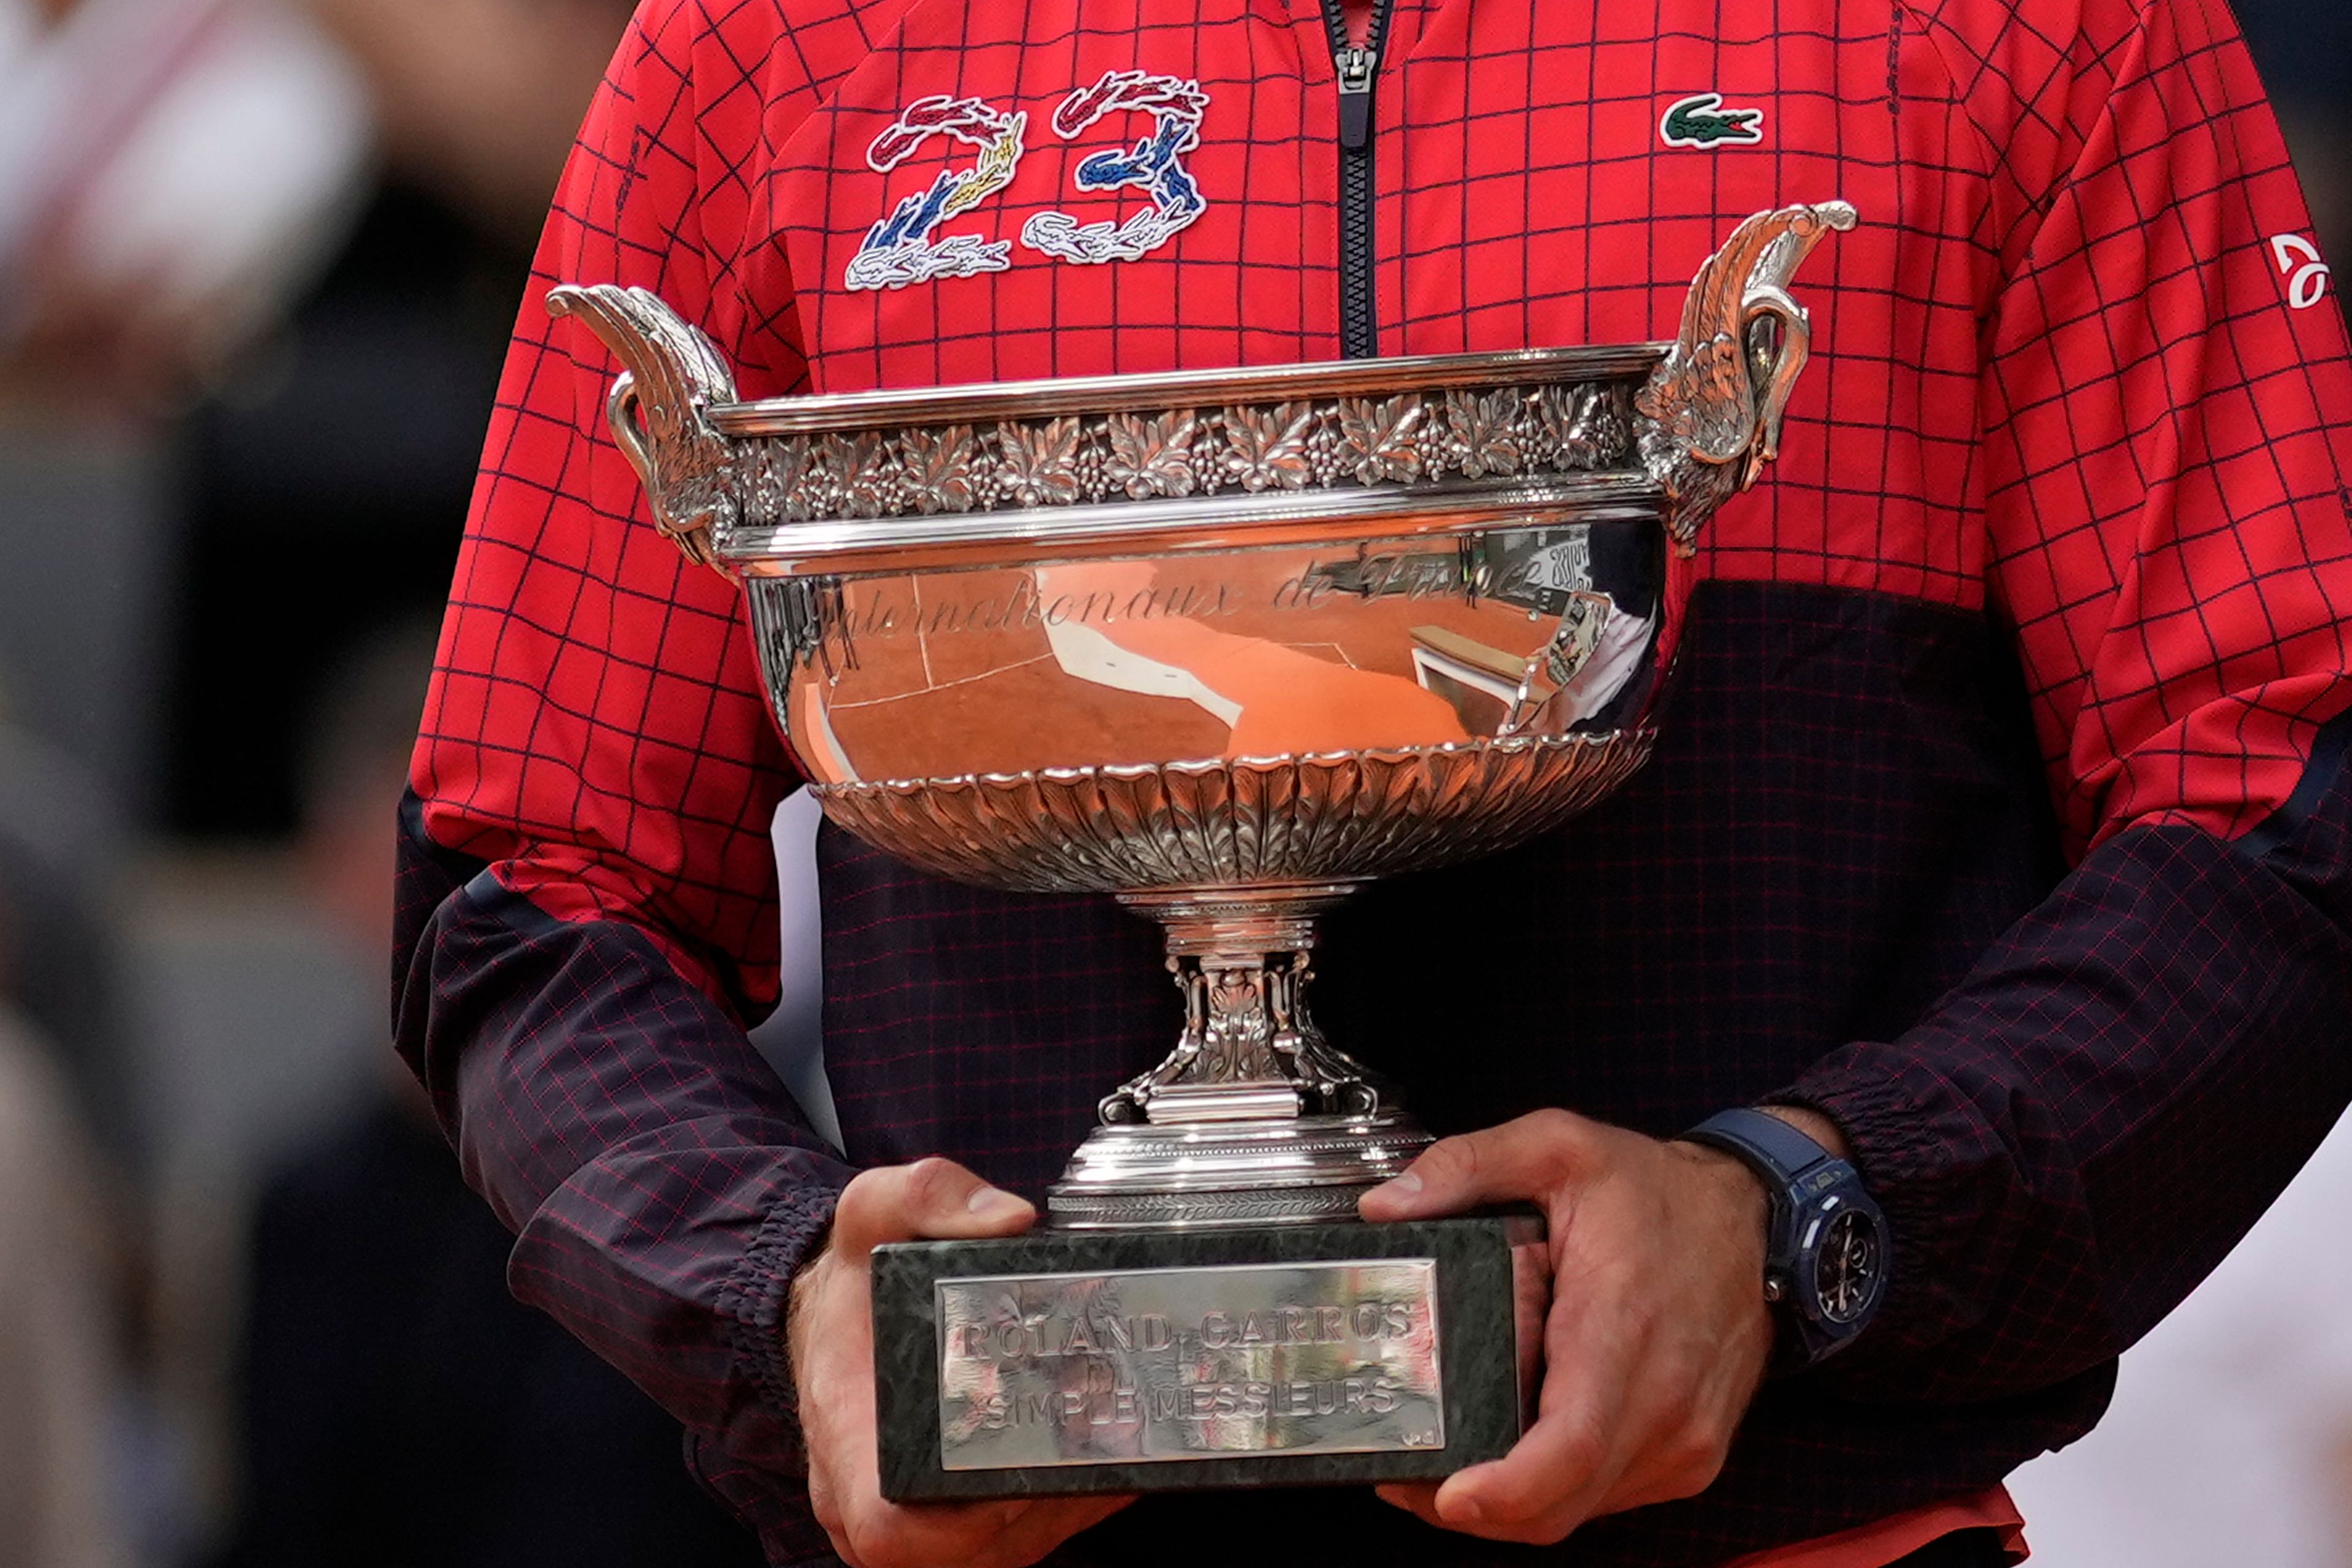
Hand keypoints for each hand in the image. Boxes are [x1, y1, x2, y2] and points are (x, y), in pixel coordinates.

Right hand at [788, 1159, 1134, 1567]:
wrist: (831, 1309)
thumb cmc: (853, 1275)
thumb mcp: (875, 1208)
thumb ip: (931, 1195)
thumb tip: (1009, 1219)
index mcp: (847, 1438)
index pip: (891, 1530)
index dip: (961, 1523)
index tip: (1018, 1469)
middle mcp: (869, 1499)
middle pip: (963, 1551)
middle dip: (1040, 1507)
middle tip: (1093, 1439)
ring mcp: (907, 1517)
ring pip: (995, 1551)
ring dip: (1058, 1511)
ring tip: (1107, 1445)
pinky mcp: (942, 1518)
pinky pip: (1010, 1538)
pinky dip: (1060, 1508)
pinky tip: (1097, 1459)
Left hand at [1358, 1109, 1776, 1544]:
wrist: (1756, 1219)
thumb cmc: (1660, 1191)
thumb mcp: (1558, 1145)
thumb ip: (1467, 1166)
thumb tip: (1385, 1206)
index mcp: (1623, 1328)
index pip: (1570, 1444)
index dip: (1505, 1489)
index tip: (1446, 1495)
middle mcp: (1663, 1401)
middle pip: (1561, 1500)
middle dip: (1475, 1509)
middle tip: (1404, 1479)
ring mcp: (1684, 1438)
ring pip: (1580, 1511)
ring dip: (1509, 1508)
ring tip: (1441, 1468)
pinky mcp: (1690, 1456)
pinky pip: (1608, 1498)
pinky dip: (1553, 1494)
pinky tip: (1510, 1459)